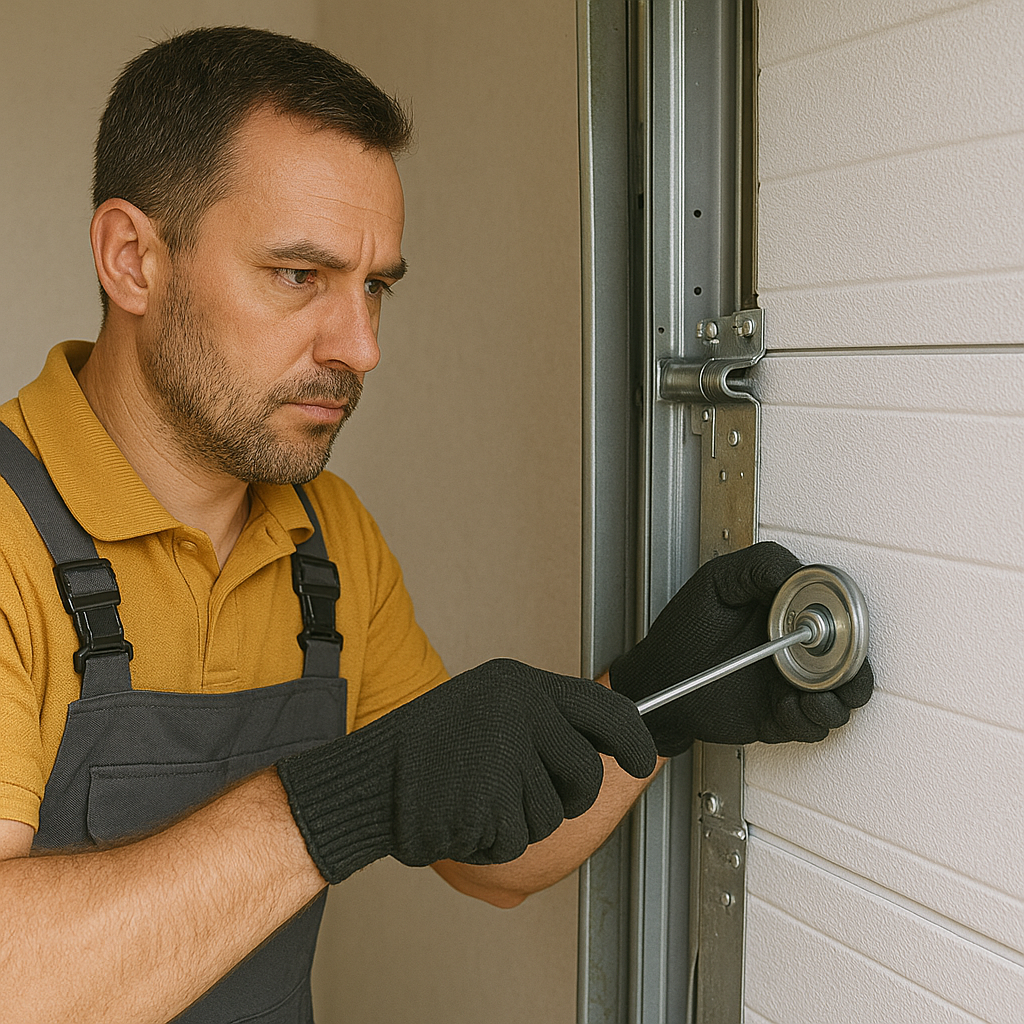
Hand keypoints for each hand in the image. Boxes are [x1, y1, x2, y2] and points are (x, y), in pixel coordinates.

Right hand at [276, 659, 656, 882]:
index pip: (604, 708)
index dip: (631, 739)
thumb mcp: (487, 709)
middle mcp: (520, 710)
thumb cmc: (424, 749)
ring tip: (475, 797)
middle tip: (519, 793)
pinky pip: (518, 838)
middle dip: (564, 797)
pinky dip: (492, 841)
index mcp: (521, 684)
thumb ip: (543, 721)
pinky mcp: (492, 797)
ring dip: (518, 821)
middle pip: (586, 774)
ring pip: (552, 815)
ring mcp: (507, 752)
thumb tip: (604, 746)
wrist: (367, 779)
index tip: (640, 758)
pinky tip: (462, 815)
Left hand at [608, 542, 873, 755]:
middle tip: (837, 669)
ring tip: (811, 695)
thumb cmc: (685, 629)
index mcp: (790, 615)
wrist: (659, 679)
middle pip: (853, 662)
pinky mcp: (782, 718)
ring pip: (842, 699)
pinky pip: (812, 727)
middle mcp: (798, 651)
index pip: (840, 615)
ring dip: (836, 699)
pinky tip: (786, 707)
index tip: (832, 622)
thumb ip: (759, 567)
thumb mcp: (717, 582)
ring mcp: (792, 686)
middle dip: (854, 668)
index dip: (846, 619)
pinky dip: (808, 721)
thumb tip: (800, 572)